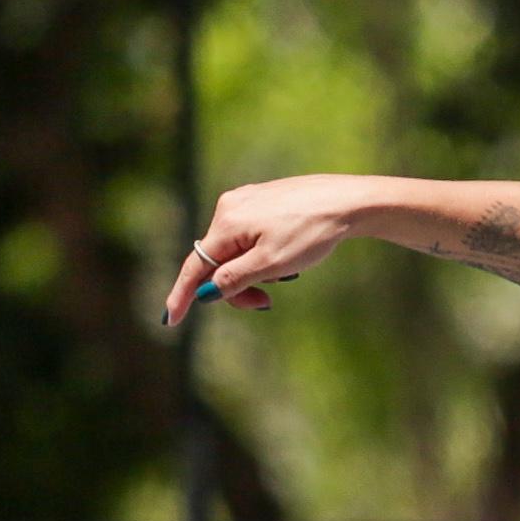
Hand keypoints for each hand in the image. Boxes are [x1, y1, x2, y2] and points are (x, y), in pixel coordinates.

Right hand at [162, 176, 360, 323]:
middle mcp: (228, 207)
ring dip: (256, 271)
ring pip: (237, 251)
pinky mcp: (262, 200)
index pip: (195, 267)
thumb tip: (205, 293)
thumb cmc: (313, 232)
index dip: (182, 295)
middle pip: (218, 261)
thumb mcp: (273, 264)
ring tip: (289, 271)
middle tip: (266, 303)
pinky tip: (291, 253)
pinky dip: (264, 255)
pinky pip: (252, 237)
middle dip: (237, 287)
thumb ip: (235, 279)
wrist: (348, 201)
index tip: (171, 319)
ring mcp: (245, 201)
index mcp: (226, 223)